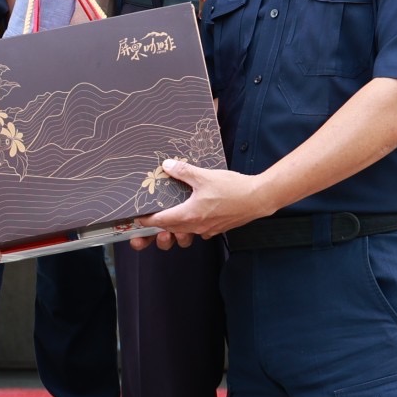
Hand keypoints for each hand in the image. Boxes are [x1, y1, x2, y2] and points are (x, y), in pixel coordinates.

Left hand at [134, 158, 274, 248]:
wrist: (259, 199)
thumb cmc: (233, 189)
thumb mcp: (205, 176)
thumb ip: (184, 171)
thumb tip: (166, 165)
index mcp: (189, 214)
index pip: (160, 221)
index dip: (146, 219)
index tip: (137, 216)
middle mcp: (197, 226)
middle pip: (170, 229)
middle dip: (158, 224)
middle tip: (150, 216)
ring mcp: (207, 229)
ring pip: (184, 231)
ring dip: (175, 225)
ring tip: (171, 214)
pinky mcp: (217, 229)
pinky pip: (198, 230)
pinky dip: (191, 224)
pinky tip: (194, 212)